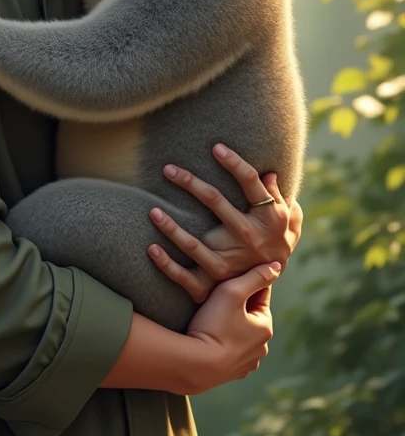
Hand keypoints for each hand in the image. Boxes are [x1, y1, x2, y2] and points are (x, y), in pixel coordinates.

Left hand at [147, 145, 301, 298]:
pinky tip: (151, 248)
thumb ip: (278, 197)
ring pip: (195, 242)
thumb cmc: (276, 244)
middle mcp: (249, 235)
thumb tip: (271, 172)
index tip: (216, 147)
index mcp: (268, 216)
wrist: (270, 287)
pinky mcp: (214, 279)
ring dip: (170, 225)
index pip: (250, 182)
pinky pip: (185, 274)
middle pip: (215, 201)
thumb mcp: (285, 221)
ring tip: (153, 210)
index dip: (234, 163)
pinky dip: (166, 263)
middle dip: (189, 182)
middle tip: (168, 169)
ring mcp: (231, 260)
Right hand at [183, 262, 279, 393]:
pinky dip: (225, 343)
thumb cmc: (214, 324)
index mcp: (265, 327)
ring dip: (232, 325)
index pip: (260, 295)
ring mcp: (247, 363)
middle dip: (238, 306)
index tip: (230, 277)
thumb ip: (255, 277)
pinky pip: (232, 352)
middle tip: (217, 297)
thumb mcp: (233, 292)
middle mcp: (261, 348)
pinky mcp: (232, 374)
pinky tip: (211, 338)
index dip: (246, 283)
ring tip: (212, 318)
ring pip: (242, 335)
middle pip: (251, 316)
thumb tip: (277, 266)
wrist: (195, 365)